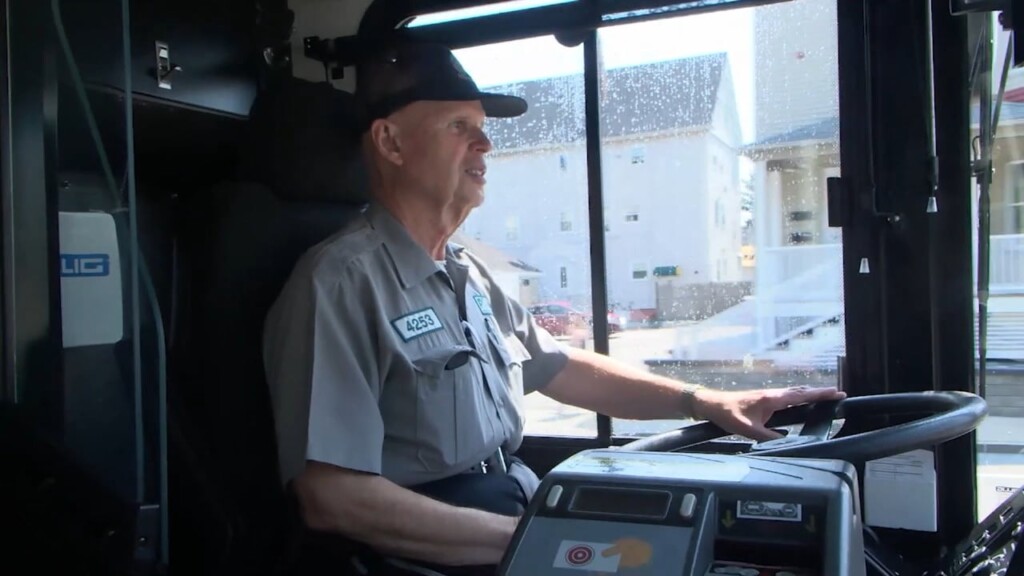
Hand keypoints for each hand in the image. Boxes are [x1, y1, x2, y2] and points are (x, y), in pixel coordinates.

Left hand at [693, 386, 845, 440]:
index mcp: (772, 399)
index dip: (820, 395)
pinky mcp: (764, 400)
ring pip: (794, 393)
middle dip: (820, 393)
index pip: (801, 396)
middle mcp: (773, 395)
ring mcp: (769, 396)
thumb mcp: (747, 429)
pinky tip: (800, 403)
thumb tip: (784, 443)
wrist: (710, 404)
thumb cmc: (727, 413)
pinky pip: (787, 397)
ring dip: (810, 394)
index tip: (837, 393)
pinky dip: (799, 397)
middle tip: (838, 395)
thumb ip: (767, 437)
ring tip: (825, 397)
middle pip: (801, 392)